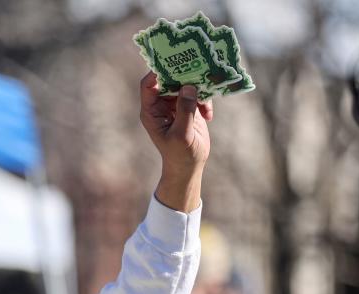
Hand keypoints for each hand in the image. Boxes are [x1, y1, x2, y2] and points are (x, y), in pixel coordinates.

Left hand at [140, 72, 212, 210]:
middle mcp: (161, 105)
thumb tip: (188, 86)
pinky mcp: (189, 107)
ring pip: (185, 84)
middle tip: (200, 68)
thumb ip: (185, 110)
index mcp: (151, 111)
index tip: (175, 63)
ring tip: (207, 100)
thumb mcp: (182, 134)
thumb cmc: (180, 154)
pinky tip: (209, 116)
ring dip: (199, 88)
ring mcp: (175, 105)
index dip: (158, 71)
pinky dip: (205, 101)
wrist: (189, 166)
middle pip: (169, 79)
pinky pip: (197, 93)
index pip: (148, 84)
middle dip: (184, 74)